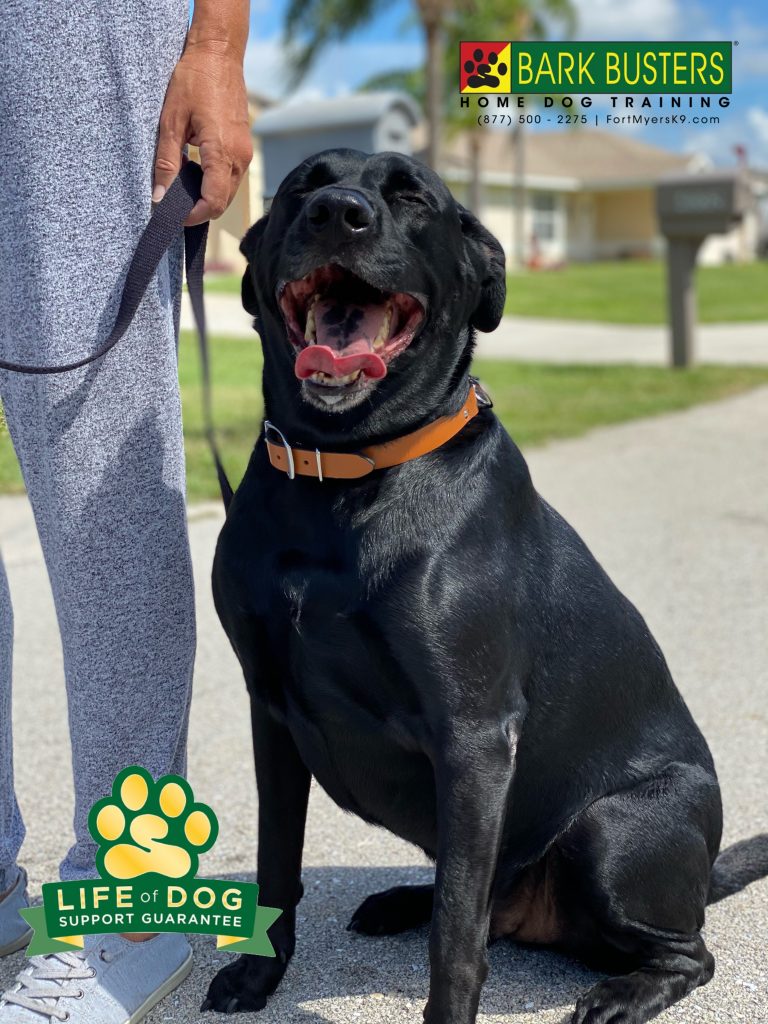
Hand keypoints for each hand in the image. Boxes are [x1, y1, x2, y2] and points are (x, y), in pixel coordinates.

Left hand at [153, 42, 252, 225]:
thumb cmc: (193, 80)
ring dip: (206, 197)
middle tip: (172, 205)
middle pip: (222, 202)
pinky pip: (231, 177)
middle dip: (199, 210)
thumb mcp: (170, 122)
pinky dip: (214, 183)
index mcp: (221, 152)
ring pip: (228, 192)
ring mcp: (245, 153)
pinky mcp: (244, 147)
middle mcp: (239, 157)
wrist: (219, 54)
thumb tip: (160, 197)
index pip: (213, 202)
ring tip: (181, 187)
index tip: (172, 215)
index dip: (192, 216)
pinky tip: (194, 171)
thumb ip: (166, 163)